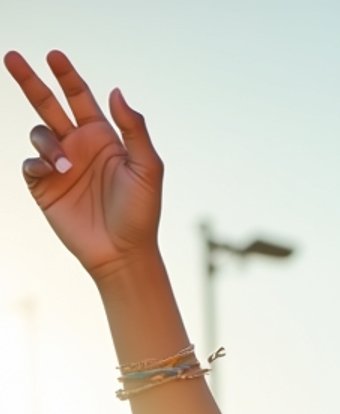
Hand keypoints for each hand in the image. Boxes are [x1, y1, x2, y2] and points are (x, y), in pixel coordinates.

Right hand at [4, 49, 161, 279]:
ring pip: (39, 134)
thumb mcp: (147, 168)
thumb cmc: (140, 213)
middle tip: (11, 56)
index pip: (79, 97)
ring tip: (65, 166)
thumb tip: (115, 91)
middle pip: (47, 103)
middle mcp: (77, 146)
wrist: (122, 253)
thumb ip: (135, 129)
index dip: (66, 75)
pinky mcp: (45, 188)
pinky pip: (30, 164)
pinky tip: (52, 172)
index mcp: (101, 137)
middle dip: (29, 80)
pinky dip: (37, 163)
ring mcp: (59, 166)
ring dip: (48, 143)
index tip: (54, 56)